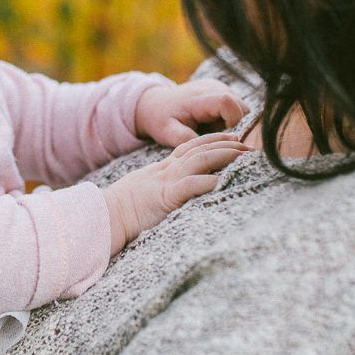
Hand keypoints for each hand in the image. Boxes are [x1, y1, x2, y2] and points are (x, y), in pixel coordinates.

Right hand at [102, 130, 248, 250]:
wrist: (106, 216)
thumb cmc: (126, 211)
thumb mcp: (150, 192)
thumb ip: (169, 188)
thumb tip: (186, 192)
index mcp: (164, 168)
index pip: (192, 146)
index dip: (213, 139)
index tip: (233, 137)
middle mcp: (167, 170)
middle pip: (200, 148)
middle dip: (226, 143)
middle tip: (248, 143)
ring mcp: (167, 181)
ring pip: (200, 160)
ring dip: (224, 156)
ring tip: (244, 156)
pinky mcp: (166, 197)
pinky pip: (192, 185)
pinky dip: (210, 182)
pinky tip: (225, 181)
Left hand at [135, 79, 247, 146]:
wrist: (156, 103)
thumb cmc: (161, 119)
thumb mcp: (168, 133)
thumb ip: (187, 140)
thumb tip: (211, 150)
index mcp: (198, 98)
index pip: (227, 103)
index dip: (233, 122)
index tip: (225, 137)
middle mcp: (212, 87)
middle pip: (241, 107)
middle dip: (237, 126)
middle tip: (221, 138)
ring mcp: (219, 86)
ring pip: (242, 108)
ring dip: (235, 123)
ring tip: (215, 131)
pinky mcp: (222, 90)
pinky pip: (238, 107)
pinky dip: (231, 119)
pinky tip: (216, 125)